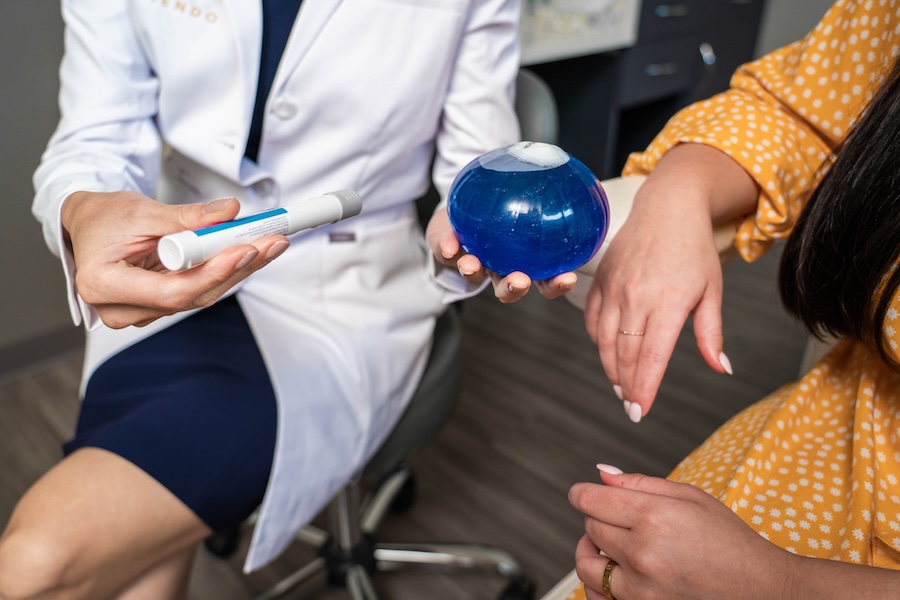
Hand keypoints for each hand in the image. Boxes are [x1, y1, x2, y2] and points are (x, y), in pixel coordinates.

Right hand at [61, 190, 289, 327]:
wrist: (89, 224)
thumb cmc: (104, 219)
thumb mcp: (142, 211)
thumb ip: (187, 217)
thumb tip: (227, 213)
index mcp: (104, 285)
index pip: (172, 291)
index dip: (213, 272)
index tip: (244, 249)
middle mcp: (122, 308)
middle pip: (193, 297)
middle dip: (237, 268)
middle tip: (271, 243)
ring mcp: (142, 311)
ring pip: (201, 295)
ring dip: (237, 270)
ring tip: (268, 244)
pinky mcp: (159, 304)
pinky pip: (198, 290)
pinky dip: (224, 271)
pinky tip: (248, 254)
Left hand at [425, 205, 576, 301]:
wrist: (467, 200)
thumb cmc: (505, 202)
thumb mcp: (529, 196)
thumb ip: (548, 190)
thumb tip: (580, 177)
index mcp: (524, 263)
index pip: (545, 281)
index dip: (556, 284)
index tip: (567, 278)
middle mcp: (499, 269)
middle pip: (508, 288)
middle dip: (513, 288)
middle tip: (519, 279)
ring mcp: (474, 263)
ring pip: (475, 276)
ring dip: (474, 271)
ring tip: (471, 263)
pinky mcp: (447, 253)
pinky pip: (446, 253)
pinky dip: (448, 249)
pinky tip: (450, 246)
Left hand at [569, 467, 791, 599]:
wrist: (760, 589)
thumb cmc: (729, 541)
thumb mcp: (691, 497)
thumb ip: (640, 483)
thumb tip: (601, 474)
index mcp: (653, 517)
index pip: (589, 500)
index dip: (581, 493)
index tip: (583, 494)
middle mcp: (642, 554)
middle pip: (590, 528)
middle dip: (598, 519)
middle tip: (618, 519)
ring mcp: (641, 590)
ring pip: (587, 566)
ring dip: (592, 552)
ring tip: (611, 546)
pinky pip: (599, 598)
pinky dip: (598, 584)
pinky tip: (614, 573)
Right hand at [583, 144, 757, 420]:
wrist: (667, 206)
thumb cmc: (693, 248)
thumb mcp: (711, 290)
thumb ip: (711, 333)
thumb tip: (720, 368)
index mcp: (668, 301)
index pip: (650, 357)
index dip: (643, 389)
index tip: (640, 412)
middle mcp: (636, 296)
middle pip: (625, 355)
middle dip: (627, 387)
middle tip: (632, 407)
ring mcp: (615, 288)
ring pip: (605, 341)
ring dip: (611, 369)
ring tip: (621, 387)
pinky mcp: (601, 280)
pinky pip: (593, 321)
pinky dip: (599, 342)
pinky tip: (611, 352)